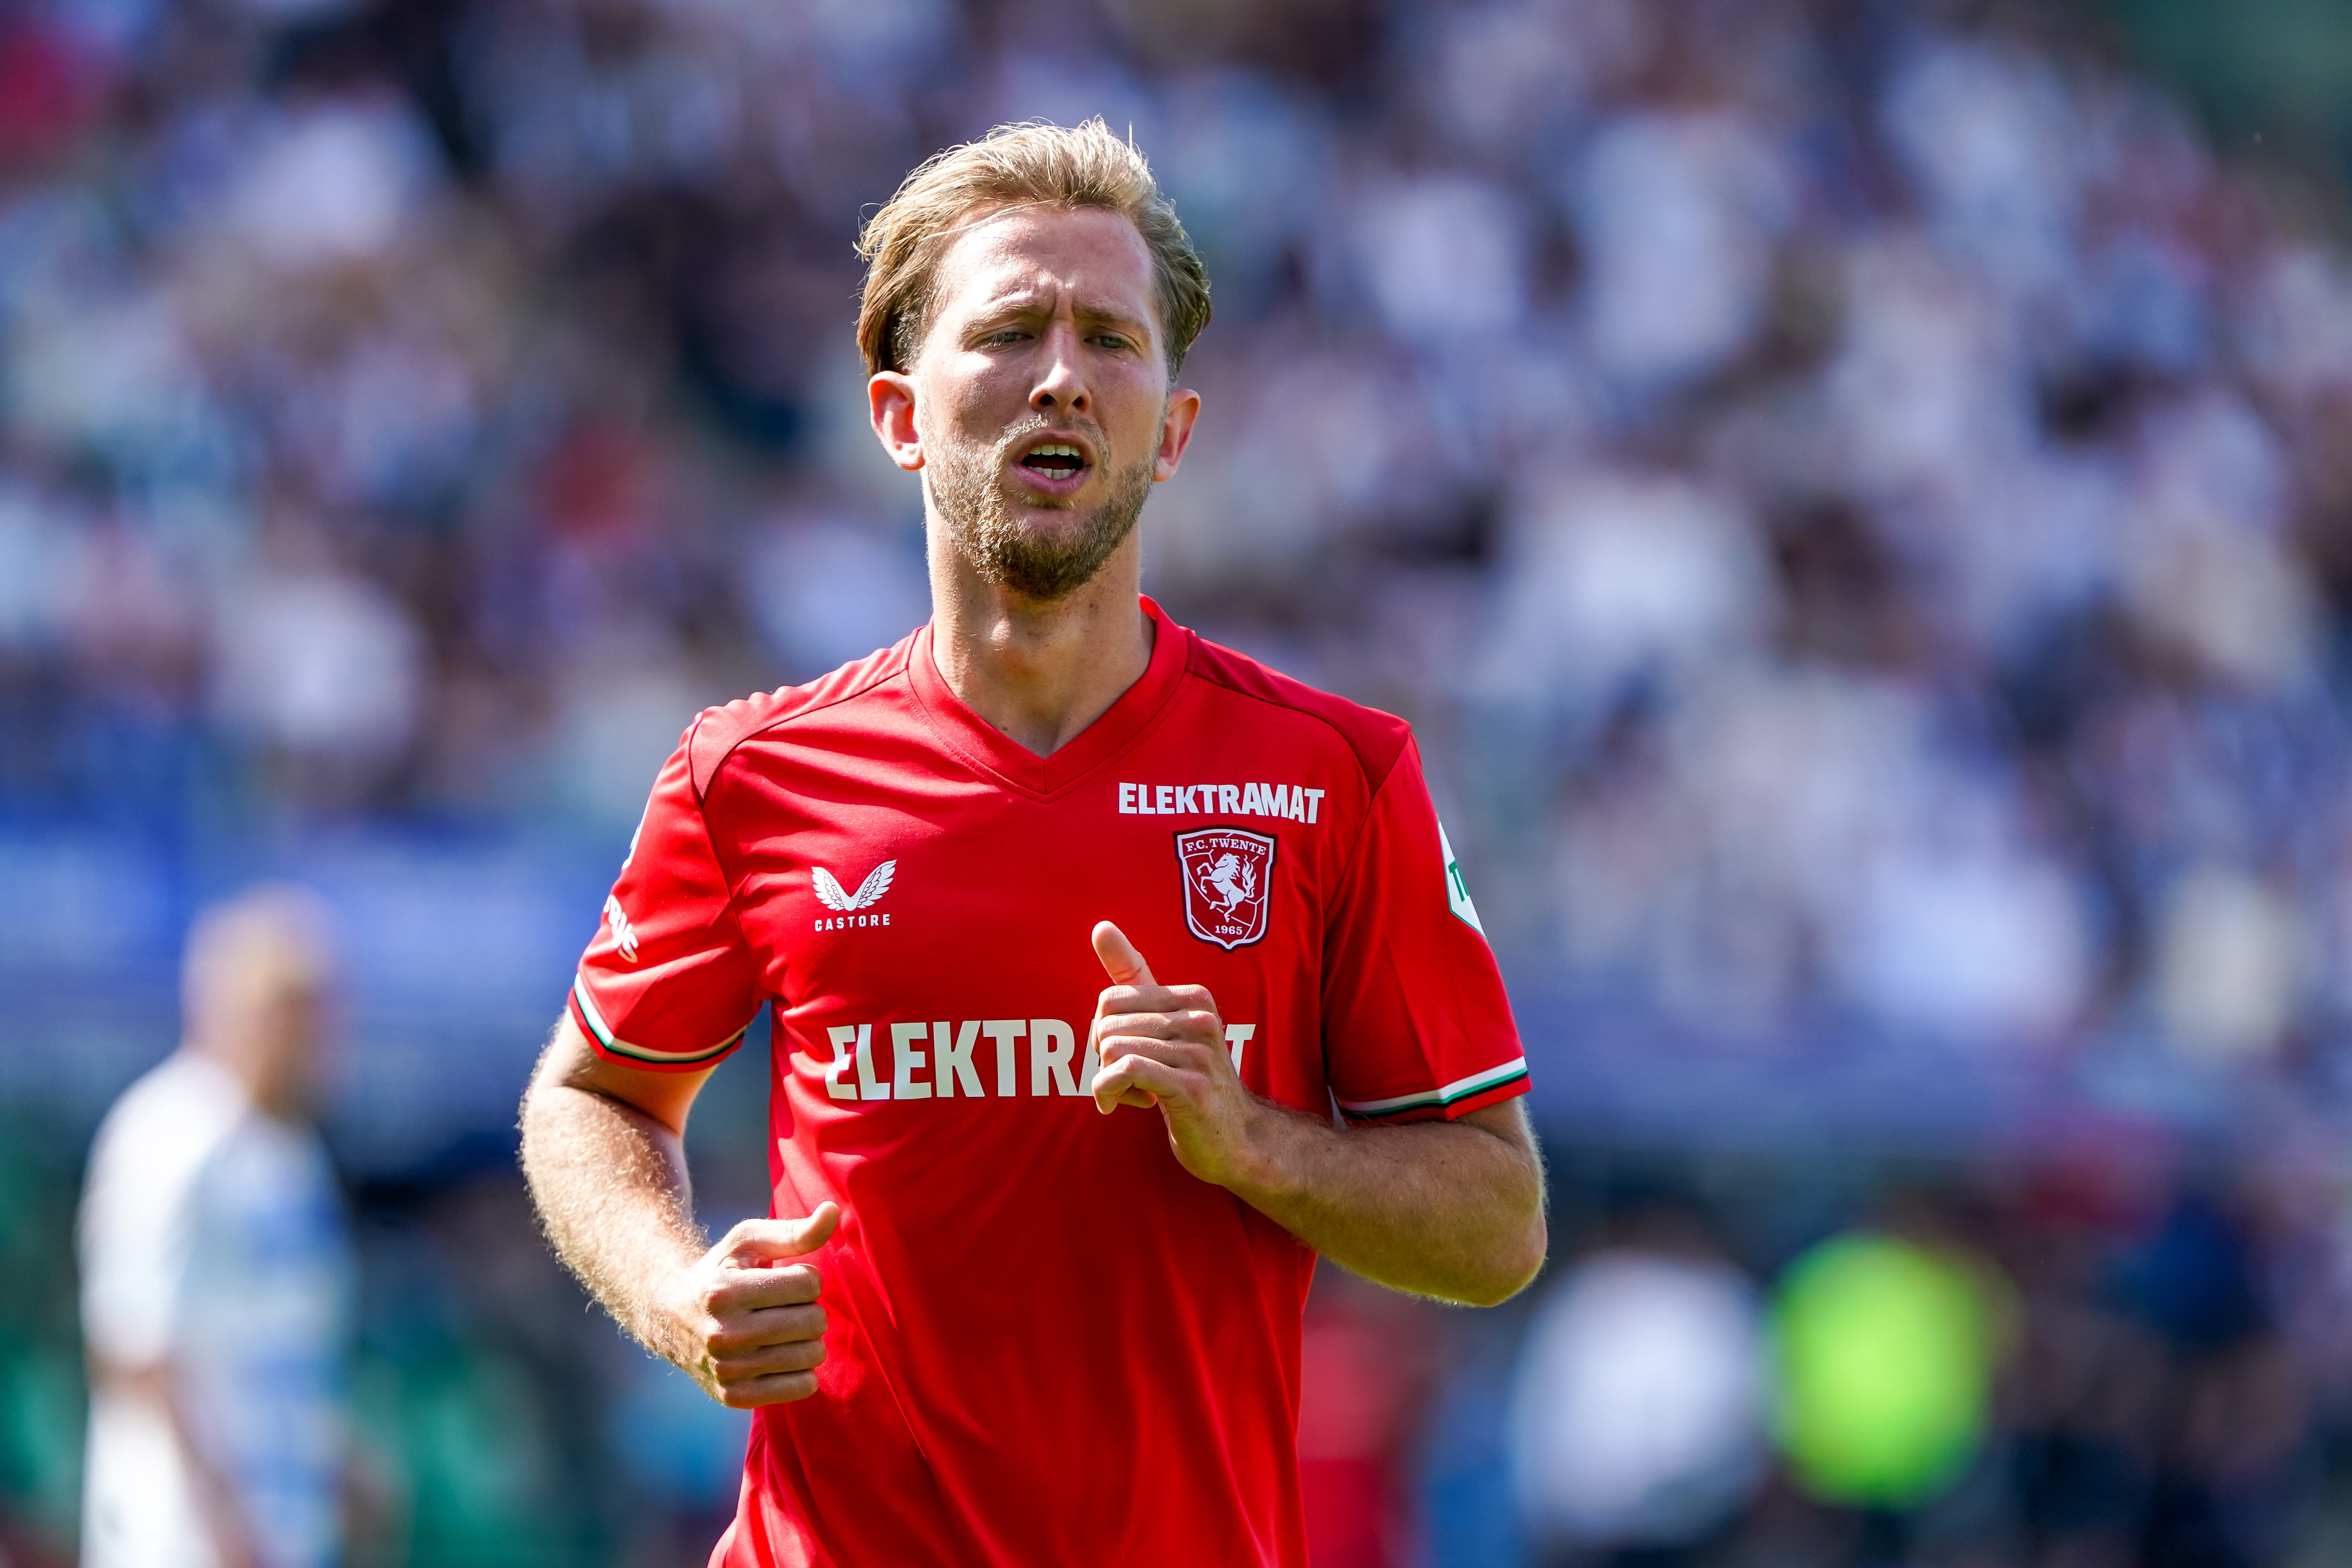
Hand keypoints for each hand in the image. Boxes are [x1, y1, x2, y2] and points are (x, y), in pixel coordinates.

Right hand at [658, 1202, 837, 1407]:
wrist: (670, 1316)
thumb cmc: (721, 1270)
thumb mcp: (748, 1241)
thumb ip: (794, 1230)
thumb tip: (833, 1211)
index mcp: (724, 1290)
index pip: (808, 1284)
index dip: (805, 1278)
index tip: (783, 1279)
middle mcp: (722, 1334)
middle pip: (814, 1321)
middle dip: (808, 1308)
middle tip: (784, 1306)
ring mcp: (727, 1370)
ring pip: (813, 1354)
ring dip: (807, 1339)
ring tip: (781, 1329)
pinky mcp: (734, 1397)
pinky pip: (803, 1386)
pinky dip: (802, 1369)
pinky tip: (781, 1355)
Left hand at [1089, 922, 1265, 1188]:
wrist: (1238, 1140)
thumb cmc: (1192, 1081)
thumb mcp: (1165, 1025)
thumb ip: (1133, 976)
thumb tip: (1101, 926)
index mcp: (1193, 997)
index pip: (1111, 999)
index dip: (1104, 1033)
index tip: (1124, 1055)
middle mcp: (1200, 1018)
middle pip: (1107, 1026)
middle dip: (1103, 1059)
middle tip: (1126, 1080)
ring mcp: (1198, 1052)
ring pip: (1112, 1049)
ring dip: (1108, 1080)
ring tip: (1132, 1092)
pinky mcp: (1190, 1086)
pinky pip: (1124, 1071)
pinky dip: (1108, 1092)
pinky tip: (1121, 1105)